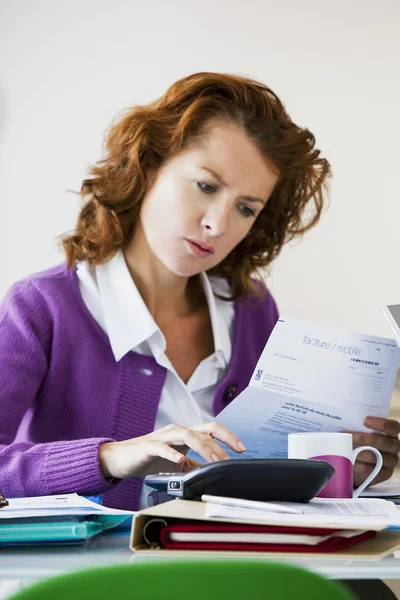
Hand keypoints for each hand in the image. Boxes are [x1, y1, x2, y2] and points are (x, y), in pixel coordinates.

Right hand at [98, 422, 245, 479]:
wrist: (121, 459)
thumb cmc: (149, 459)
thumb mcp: (178, 465)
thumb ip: (195, 467)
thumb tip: (215, 475)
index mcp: (186, 435)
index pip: (211, 430)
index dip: (227, 436)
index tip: (241, 449)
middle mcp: (177, 432)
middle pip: (203, 430)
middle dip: (220, 442)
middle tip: (231, 458)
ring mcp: (163, 437)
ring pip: (187, 434)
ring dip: (202, 446)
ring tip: (213, 460)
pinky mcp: (148, 446)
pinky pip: (162, 447)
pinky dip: (171, 452)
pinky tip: (178, 460)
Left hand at [348, 417, 399, 486]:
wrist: (355, 461)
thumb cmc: (357, 440)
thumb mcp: (357, 430)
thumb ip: (353, 424)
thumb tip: (337, 417)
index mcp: (390, 433)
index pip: (392, 427)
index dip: (381, 423)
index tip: (365, 420)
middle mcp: (393, 446)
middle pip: (385, 442)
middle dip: (365, 439)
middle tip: (349, 437)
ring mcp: (390, 461)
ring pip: (379, 457)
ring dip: (361, 454)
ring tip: (348, 452)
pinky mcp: (384, 474)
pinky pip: (375, 471)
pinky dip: (363, 467)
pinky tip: (353, 464)